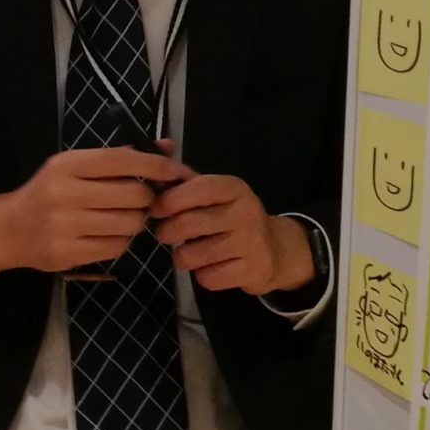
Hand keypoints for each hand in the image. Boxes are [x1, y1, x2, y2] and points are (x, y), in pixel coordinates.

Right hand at [0, 145, 189, 275]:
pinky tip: (106, 234)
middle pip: (133, 195)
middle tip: (139, 201)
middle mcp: (64, 193)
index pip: (122, 160)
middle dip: (146, 198)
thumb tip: (167, 146)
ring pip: (130, 224)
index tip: (174, 171)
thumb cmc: (50, 193)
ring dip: (135, 221)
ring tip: (121, 218)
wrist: (10, 229)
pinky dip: (120, 241)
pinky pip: (116, 247)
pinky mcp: (66, 253)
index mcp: (67, 165)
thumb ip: (120, 157)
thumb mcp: (77, 167)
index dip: (154, 164)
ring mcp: (63, 226)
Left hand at [149, 175, 314, 295]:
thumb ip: (184, 179)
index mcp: (234, 188)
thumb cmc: (231, 218)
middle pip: (188, 224)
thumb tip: (159, 152)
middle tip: (166, 234)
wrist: (275, 250)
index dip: (169, 200)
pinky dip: (203, 276)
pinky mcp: (253, 270)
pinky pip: (207, 278)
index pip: (198, 188)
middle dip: (166, 232)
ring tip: (190, 252)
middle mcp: (246, 211)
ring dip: (182, 257)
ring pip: (192, 255)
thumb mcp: (214, 195)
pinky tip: (212, 268)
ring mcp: (252, 242)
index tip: (155, 210)